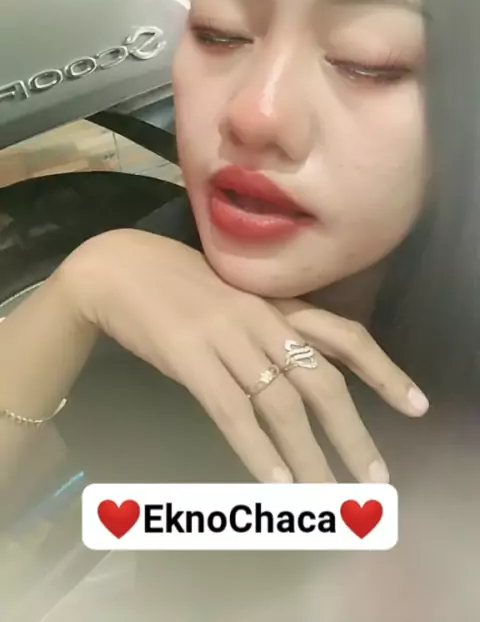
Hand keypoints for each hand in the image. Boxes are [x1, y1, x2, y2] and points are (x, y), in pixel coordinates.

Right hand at [64, 230, 428, 483]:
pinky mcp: (190, 359)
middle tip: (375, 481)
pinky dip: (258, 451)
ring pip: (282, 405)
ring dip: (309, 458)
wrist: (119, 269)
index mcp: (278, 304)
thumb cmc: (180, 285)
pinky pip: (232, 412)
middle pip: (322, 382)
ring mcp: (227, 338)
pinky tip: (276, 483)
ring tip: (328, 500)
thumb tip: (308, 373)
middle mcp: (263, 319)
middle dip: (353, 434)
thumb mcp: (238, 299)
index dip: (384, 372)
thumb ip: (273, 331)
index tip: (417, 406)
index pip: (346, 336)